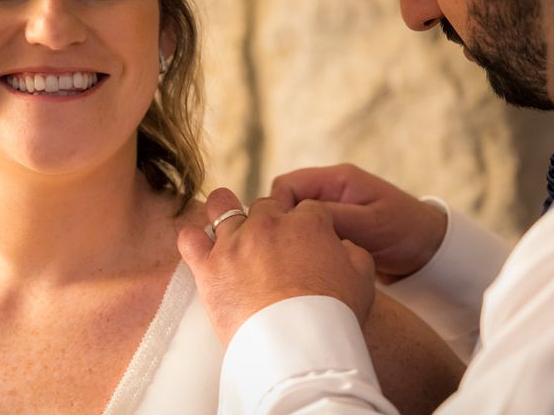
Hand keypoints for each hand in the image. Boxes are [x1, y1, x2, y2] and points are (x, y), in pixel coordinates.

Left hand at [177, 188, 375, 346]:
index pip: (307, 209)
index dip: (307, 224)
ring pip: (223, 207)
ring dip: (227, 215)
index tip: (305, 242)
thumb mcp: (363, 278)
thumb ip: (353, 251)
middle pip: (266, 207)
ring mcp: (235, 242)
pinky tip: (202, 249)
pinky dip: (194, 241)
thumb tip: (342, 244)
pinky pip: (190, 239)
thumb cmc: (333, 315)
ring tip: (232, 233)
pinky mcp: (209, 267)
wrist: (297, 347)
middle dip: (271, 222)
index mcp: (307, 222)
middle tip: (272, 248)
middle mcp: (268, 223)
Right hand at [271, 164, 446, 282]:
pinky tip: (303, 265)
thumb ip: (334, 217)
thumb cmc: (406, 231)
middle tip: (280, 253)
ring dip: (290, 239)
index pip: (287, 185)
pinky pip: (305, 235)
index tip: (277, 236)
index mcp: (337, 179)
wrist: (429, 251)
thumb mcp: (370, 224)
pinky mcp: (332, 230)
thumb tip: (296, 218)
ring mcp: (329, 211)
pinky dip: (301, 248)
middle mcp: (329, 191)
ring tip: (291, 261)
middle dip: (281, 225)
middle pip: (286, 202)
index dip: (277, 208)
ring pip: (293, 221)